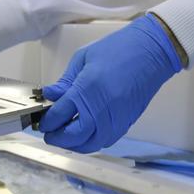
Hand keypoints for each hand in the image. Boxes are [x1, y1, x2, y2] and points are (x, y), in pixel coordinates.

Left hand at [36, 16, 181, 152]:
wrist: (152, 51)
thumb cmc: (120, 49)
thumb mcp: (84, 58)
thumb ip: (65, 81)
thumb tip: (50, 94)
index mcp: (87, 89)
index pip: (58, 115)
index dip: (46, 122)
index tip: (42, 122)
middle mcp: (101, 109)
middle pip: (72, 136)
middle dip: (56, 138)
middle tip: (49, 133)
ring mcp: (116, 119)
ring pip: (89, 144)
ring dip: (73, 144)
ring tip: (64, 136)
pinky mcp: (126, 122)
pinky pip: (105, 141)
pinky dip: (91, 142)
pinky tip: (84, 134)